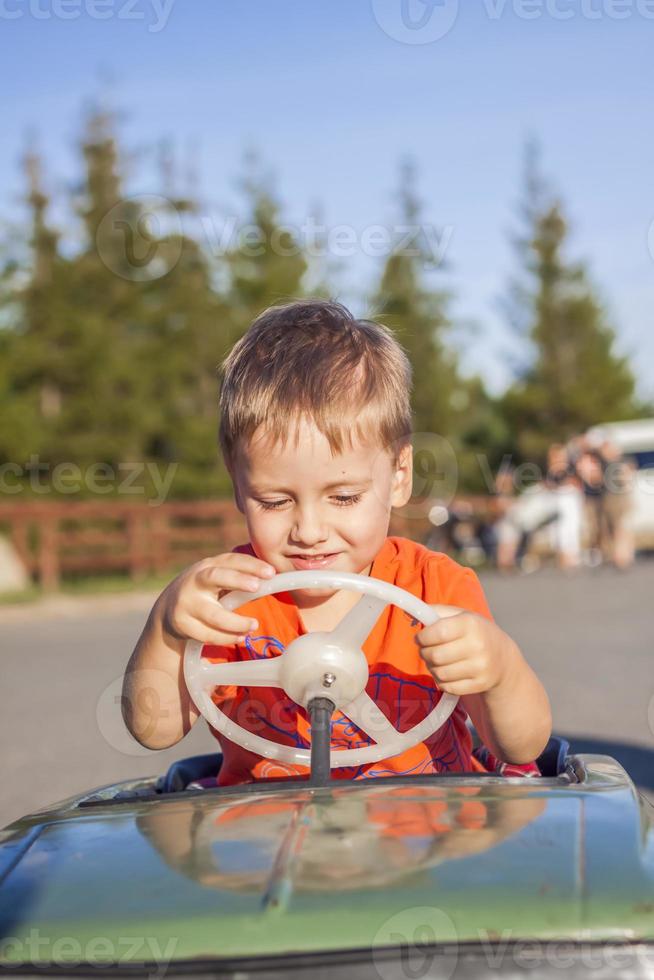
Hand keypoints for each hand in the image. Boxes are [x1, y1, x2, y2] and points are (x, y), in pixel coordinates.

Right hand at [158, 552, 275, 645]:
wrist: (168, 609)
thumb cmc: (204, 592)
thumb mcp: (216, 579)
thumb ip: (238, 579)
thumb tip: (273, 581)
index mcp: (208, 566)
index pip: (230, 560)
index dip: (251, 565)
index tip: (271, 573)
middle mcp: (195, 581)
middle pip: (215, 577)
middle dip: (237, 580)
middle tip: (257, 587)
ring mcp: (186, 603)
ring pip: (213, 614)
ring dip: (236, 622)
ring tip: (253, 625)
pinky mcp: (181, 623)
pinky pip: (206, 634)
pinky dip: (225, 638)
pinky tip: (240, 637)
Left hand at [414, 605, 517, 696]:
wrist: (503, 658)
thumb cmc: (474, 632)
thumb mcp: (460, 615)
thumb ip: (436, 611)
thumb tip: (412, 614)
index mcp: (471, 623)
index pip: (437, 632)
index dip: (422, 637)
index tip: (420, 638)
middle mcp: (478, 645)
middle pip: (435, 655)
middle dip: (424, 653)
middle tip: (427, 650)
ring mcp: (480, 667)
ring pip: (439, 673)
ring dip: (431, 668)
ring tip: (436, 661)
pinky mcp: (480, 684)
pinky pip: (448, 687)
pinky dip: (441, 681)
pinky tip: (446, 673)